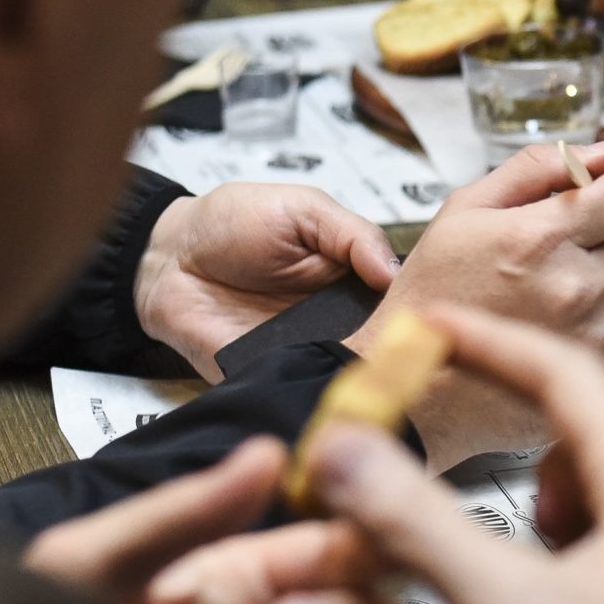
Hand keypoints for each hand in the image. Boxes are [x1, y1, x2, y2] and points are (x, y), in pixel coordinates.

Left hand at [137, 185, 399, 380]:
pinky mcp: (274, 378)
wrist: (166, 259)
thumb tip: (396, 276)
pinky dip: (317, 393)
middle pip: (388, 348)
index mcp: (357, 282)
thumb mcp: (303, 209)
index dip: (421, 313)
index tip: (436, 316)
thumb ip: (353, 235)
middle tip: (411, 351)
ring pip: (353, 377)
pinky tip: (333, 390)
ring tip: (374, 369)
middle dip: (400, 352)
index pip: (405, 306)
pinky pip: (303, 393)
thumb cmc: (232, 223)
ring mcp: (308, 354)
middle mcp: (341, 323)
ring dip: (363, 375)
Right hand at [308, 310, 603, 603]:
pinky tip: (547, 599)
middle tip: (490, 473)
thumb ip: (418, 527)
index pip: (567, 372)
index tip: (428, 326)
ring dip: (563, 487)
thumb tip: (341, 449)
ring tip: (525, 556)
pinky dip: (580, 536)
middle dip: (542, 423)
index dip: (491, 341)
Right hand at [351, 142, 603, 467]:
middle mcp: (575, 287)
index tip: (598, 198)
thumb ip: (535, 169)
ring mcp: (593, 334)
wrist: (419, 383)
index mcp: (540, 238)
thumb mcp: (465, 211)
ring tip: (579, 278)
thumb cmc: (435, 289)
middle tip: (586, 239)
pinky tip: (574, 319)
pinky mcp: (602, 372)